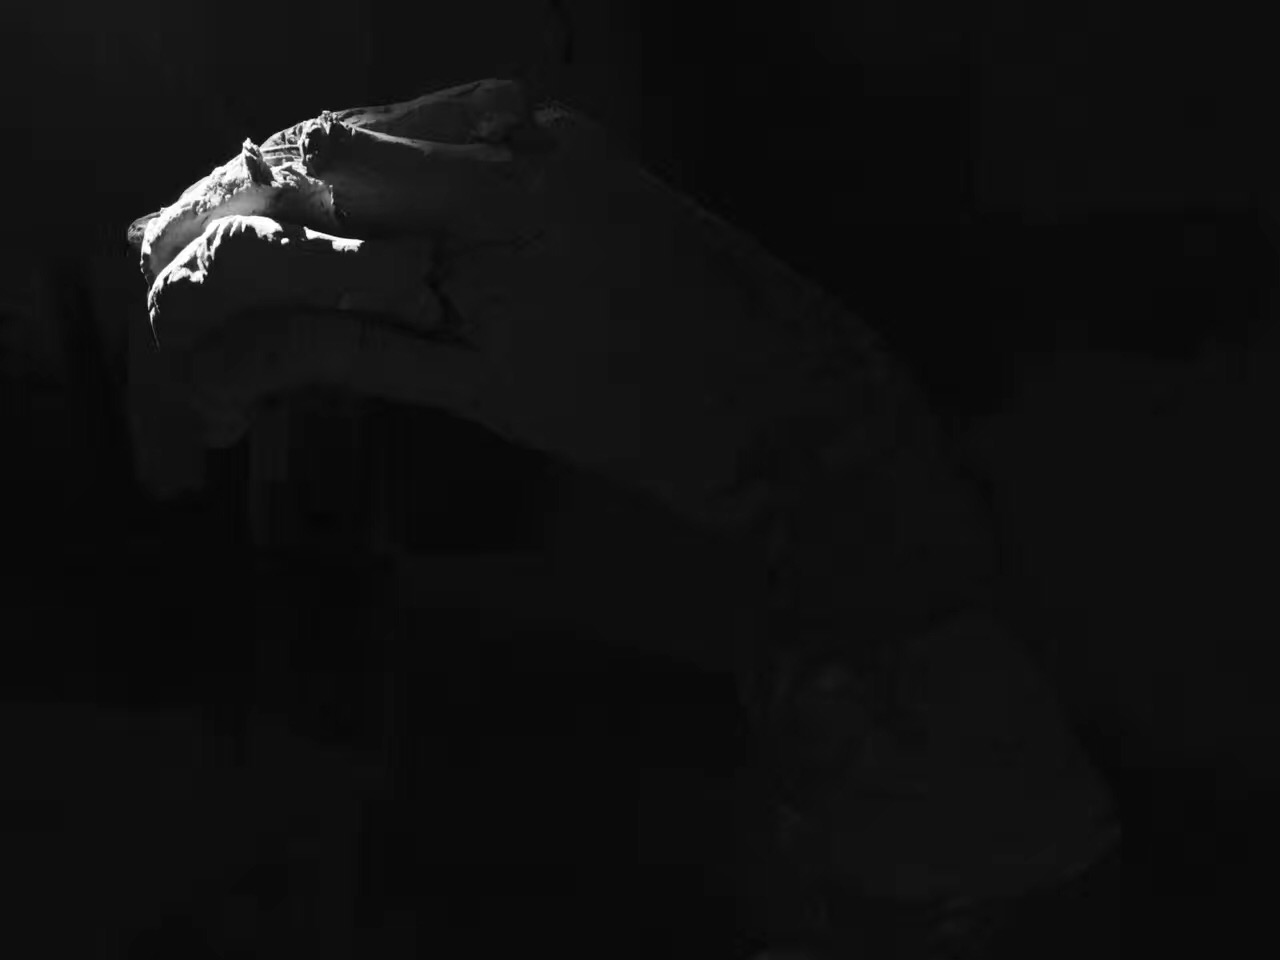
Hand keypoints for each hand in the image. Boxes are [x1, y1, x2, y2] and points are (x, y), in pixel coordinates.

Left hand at [157, 85, 904, 533]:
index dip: (288, 169)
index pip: (372, 134)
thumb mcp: (625, 228)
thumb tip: (435, 228)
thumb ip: (531, 209)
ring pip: (321, 258)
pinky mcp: (496, 380)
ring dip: (224, 288)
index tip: (233, 200)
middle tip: (167, 251)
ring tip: (171, 319)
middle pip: (325, 180)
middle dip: (230, 215)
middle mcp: (513, 189)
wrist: (796, 405)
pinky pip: (353, 354)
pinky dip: (268, 365)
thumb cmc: (727, 321)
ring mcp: (503, 280)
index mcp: (544, 141)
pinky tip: (211, 387)